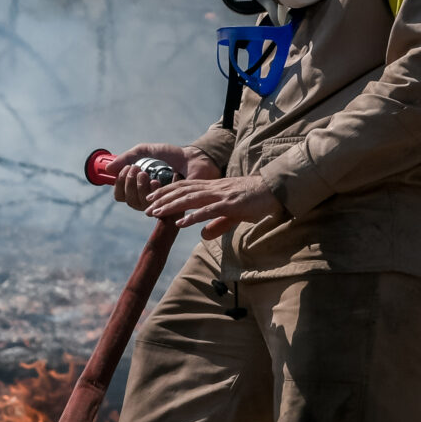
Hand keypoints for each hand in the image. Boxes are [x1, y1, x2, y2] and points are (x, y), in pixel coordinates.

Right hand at [112, 144, 217, 212]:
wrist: (193, 158)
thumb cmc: (172, 156)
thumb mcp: (146, 151)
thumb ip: (127, 157)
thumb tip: (108, 168)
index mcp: (139, 187)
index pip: (120, 194)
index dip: (119, 184)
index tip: (126, 169)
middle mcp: (147, 198)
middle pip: (128, 200)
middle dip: (128, 183)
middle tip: (137, 169)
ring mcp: (159, 204)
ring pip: (139, 204)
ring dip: (139, 187)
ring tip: (147, 173)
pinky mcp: (171, 208)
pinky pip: (155, 206)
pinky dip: (153, 191)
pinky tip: (158, 181)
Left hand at [146, 173, 281, 238]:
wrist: (274, 190)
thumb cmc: (255, 200)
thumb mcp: (232, 213)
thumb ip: (217, 223)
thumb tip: (203, 235)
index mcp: (213, 187)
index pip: (185, 186)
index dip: (167, 190)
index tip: (152, 197)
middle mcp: (214, 188)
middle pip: (182, 191)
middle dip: (163, 198)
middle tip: (146, 207)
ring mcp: (221, 195)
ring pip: (190, 199)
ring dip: (171, 206)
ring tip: (156, 212)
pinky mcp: (230, 204)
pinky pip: (208, 210)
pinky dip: (193, 216)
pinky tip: (181, 222)